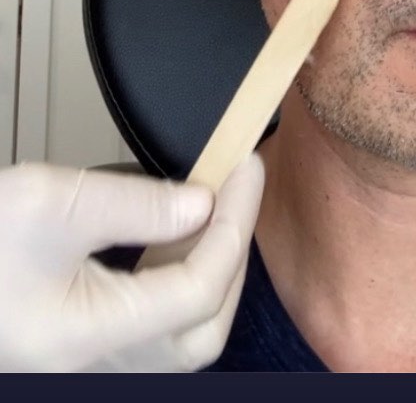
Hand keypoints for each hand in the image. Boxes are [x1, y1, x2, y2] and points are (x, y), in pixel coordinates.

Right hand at [0, 153, 264, 371]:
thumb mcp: (50, 202)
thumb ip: (134, 203)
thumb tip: (201, 203)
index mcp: (88, 338)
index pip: (198, 288)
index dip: (234, 223)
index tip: (246, 167)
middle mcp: (92, 367)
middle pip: (201, 331)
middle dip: (231, 258)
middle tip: (239, 189)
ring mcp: (85, 366)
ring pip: (178, 337)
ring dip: (206, 270)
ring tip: (211, 203)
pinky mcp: (77, 351)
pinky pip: (147, 329)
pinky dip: (173, 280)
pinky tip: (171, 233)